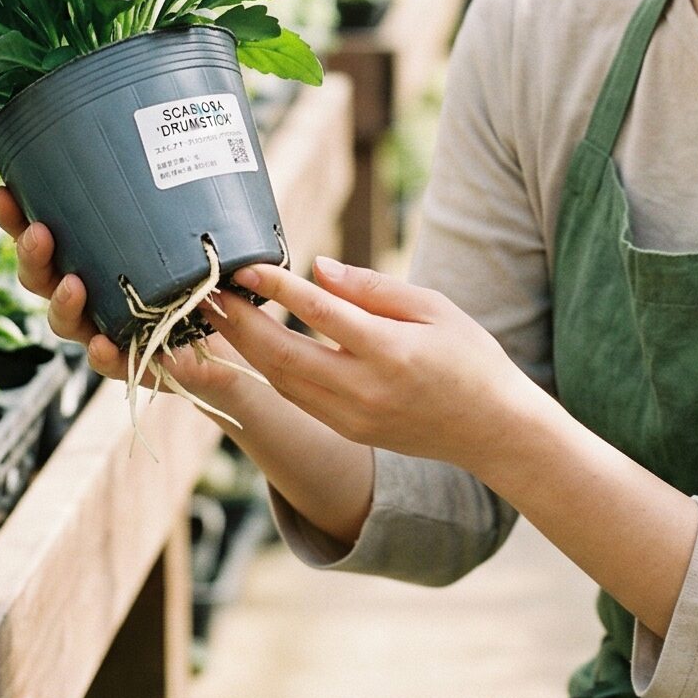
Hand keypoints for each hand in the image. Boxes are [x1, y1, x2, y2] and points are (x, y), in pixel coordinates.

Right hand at [0, 185, 267, 416]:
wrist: (234, 322)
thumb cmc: (205, 259)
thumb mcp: (192, 215)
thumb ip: (181, 182)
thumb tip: (179, 123)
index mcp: (87, 251)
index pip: (39, 232)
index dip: (14, 217)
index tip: (3, 191)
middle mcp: (87, 289)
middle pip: (40, 276)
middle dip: (31, 254)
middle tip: (40, 232)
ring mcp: (104, 326)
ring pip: (64, 320)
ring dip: (61, 302)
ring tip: (73, 285)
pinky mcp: (134, 358)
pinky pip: (110, 362)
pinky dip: (104, 355)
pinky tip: (104, 344)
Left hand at [200, 257, 548, 474]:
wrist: (491, 428)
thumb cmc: (469, 357)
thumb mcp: (433, 307)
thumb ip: (373, 288)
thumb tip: (319, 267)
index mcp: (391, 352)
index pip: (321, 315)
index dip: (278, 288)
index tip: (245, 267)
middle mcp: (365, 390)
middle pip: (283, 355)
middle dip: (238, 324)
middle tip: (206, 293)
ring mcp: (352, 417)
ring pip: (281, 381)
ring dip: (243, 349)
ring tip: (216, 316)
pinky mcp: (348, 430)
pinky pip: (296, 398)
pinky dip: (267, 371)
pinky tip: (250, 347)